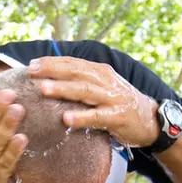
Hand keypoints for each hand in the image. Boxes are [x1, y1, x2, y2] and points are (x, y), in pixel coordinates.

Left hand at [28, 56, 159, 146]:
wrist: (149, 119)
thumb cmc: (118, 103)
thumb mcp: (101, 87)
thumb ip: (81, 81)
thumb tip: (49, 78)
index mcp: (99, 72)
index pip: (73, 63)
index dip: (52, 62)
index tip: (31, 64)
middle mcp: (105, 81)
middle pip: (76, 72)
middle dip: (52, 71)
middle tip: (32, 71)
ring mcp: (112, 98)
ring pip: (84, 91)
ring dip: (63, 89)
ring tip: (44, 89)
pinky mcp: (117, 117)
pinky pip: (97, 117)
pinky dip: (82, 117)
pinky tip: (66, 119)